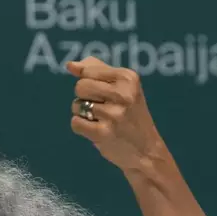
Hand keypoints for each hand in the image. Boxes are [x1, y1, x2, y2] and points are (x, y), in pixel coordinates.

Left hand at [67, 57, 168, 171]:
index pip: (87, 71)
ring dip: (84, 114)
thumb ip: (95, 69)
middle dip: (84, 98)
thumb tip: (70, 65)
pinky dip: (81, 128)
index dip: (90, 83)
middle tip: (102, 108)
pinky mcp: (103, 133)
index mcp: (128, 78)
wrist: (146, 150)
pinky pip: (75, 122)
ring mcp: (114, 114)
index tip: (107, 94)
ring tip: (103, 120)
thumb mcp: (122, 85)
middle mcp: (123, 94)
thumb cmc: (129, 113)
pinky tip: (97, 130)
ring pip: (76, 105)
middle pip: (80, 87)